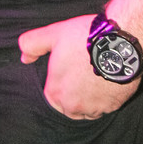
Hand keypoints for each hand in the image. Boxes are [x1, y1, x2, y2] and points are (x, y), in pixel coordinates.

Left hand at [19, 14, 138, 119]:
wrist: (118, 43)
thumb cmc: (84, 38)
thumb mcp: (52, 34)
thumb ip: (32, 45)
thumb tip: (24, 58)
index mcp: (56, 93)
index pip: (53, 94)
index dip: (61, 79)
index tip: (70, 67)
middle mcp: (73, 107)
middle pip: (70, 104)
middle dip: (75, 90)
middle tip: (83, 69)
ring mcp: (94, 109)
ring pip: (88, 108)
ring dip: (90, 96)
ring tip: (95, 72)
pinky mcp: (113, 107)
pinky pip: (105, 106)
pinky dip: (106, 96)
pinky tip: (107, 76)